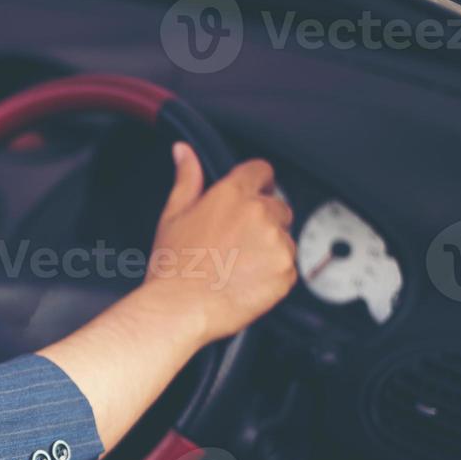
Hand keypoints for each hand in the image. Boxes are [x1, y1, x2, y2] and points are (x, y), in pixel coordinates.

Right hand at [145, 144, 297, 345]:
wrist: (180, 307)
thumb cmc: (174, 265)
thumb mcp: (173, 214)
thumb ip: (187, 178)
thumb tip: (184, 152)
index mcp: (233, 195)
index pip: (261, 171)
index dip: (256, 183)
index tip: (250, 196)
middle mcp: (261, 214)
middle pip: (277, 206)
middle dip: (262, 220)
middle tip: (234, 243)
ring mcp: (277, 243)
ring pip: (283, 238)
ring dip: (268, 247)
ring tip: (236, 265)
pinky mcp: (287, 271)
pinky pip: (287, 267)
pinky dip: (272, 273)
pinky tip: (245, 280)